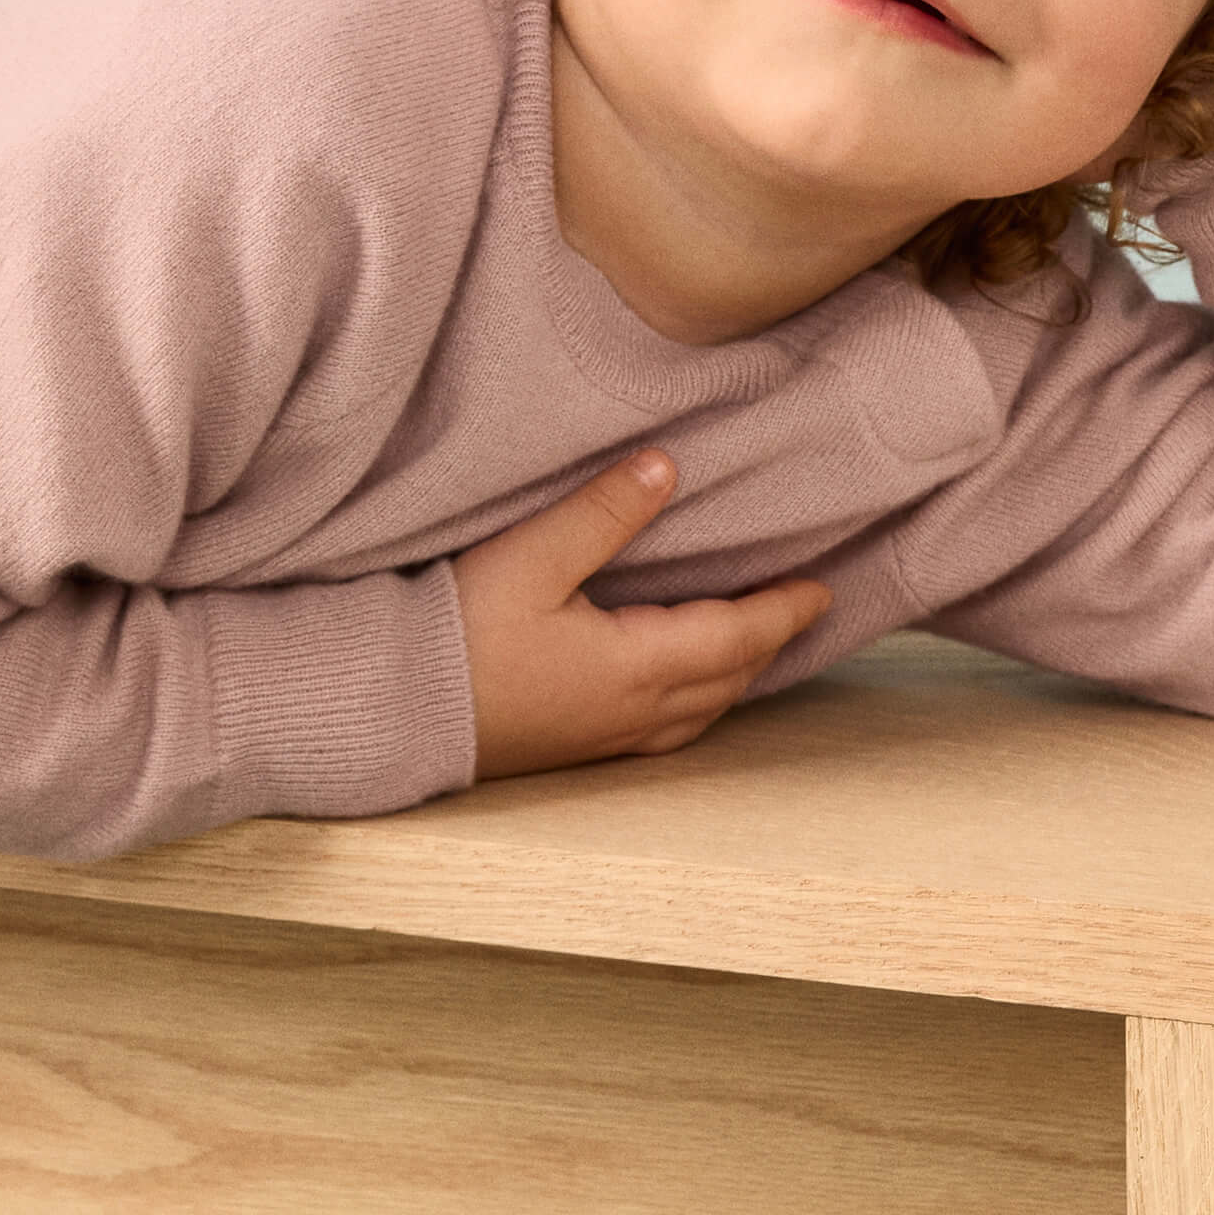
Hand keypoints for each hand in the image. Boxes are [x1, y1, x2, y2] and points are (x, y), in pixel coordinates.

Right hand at [452, 450, 835, 781]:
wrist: (391, 710)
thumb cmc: (454, 635)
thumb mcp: (529, 559)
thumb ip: (602, 514)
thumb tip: (667, 467)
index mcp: (634, 665)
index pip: (735, 635)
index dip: (782, 610)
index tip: (822, 587)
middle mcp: (632, 711)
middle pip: (728, 678)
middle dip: (770, 641)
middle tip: (802, 606)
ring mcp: (604, 737)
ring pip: (700, 712)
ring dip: (737, 675)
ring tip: (755, 643)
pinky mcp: (576, 747)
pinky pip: (666, 731)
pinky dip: (698, 703)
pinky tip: (684, 690)